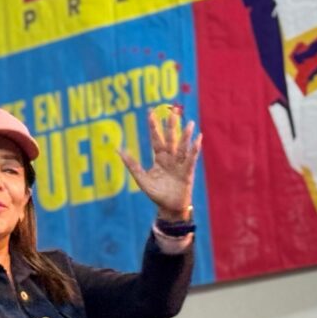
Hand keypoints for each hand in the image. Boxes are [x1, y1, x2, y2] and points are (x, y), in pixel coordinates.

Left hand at [119, 106, 201, 220]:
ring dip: (185, 135)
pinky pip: (191, 158)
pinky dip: (194, 149)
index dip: (153, 125)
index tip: (151, 111)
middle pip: (171, 138)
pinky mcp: (187, 172)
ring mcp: (180, 164)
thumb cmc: (156, 193)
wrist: (169, 207)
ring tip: (189, 122)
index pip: (156, 138)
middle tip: (173, 110)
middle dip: (171, 125)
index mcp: (159, 158)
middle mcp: (171, 158)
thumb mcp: (141, 178)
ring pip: (182, 146)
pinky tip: (198, 138)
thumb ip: (131, 164)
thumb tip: (119, 149)